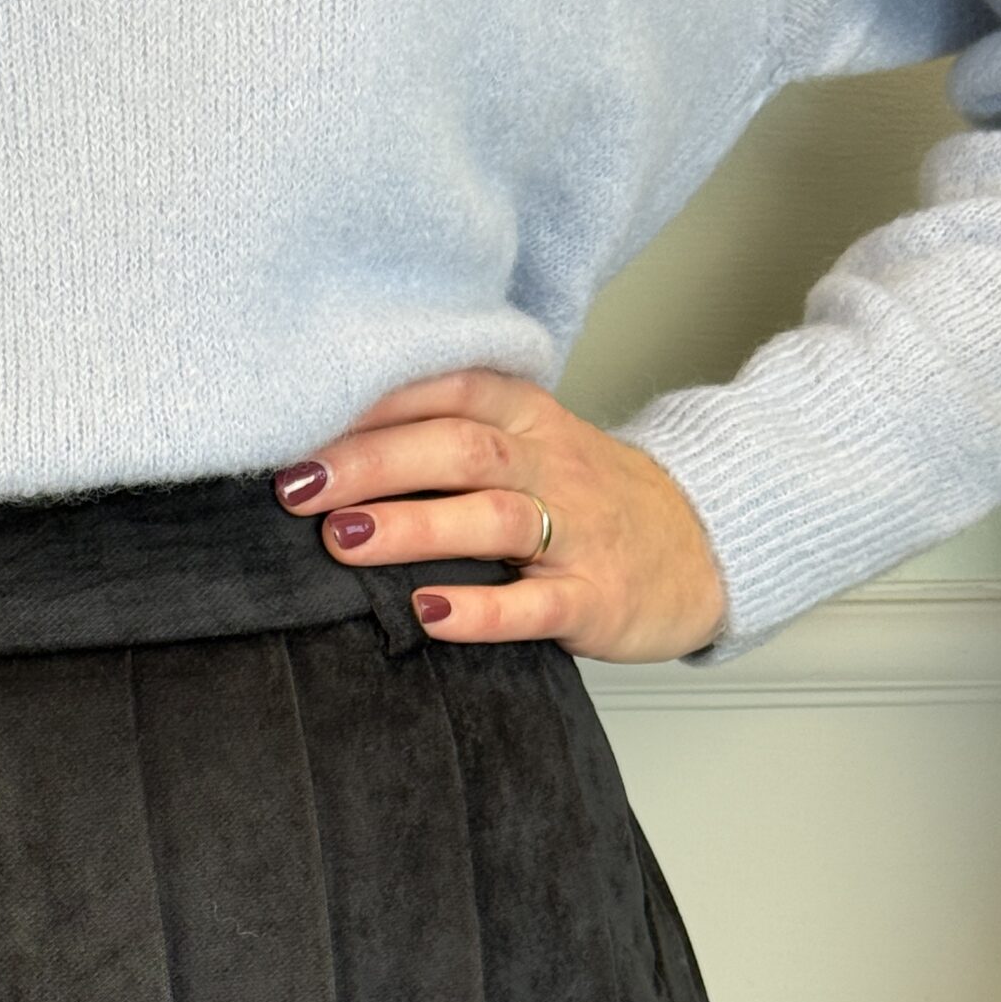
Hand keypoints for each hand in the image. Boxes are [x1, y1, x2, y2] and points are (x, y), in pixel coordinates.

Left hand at [273, 367, 729, 663]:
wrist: (703, 547)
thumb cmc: (588, 501)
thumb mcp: (533, 447)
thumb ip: (452, 436)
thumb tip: (330, 447)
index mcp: (530, 421)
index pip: (452, 389)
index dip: (378, 401)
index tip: (300, 421)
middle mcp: (553, 467)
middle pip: (460, 449)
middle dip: (373, 464)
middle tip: (297, 487)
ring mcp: (578, 534)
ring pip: (492, 518)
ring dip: (413, 526)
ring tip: (343, 538)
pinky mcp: (595, 599)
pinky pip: (535, 604)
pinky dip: (479, 610)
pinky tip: (426, 612)